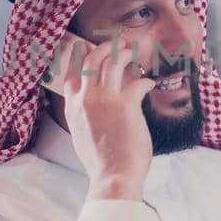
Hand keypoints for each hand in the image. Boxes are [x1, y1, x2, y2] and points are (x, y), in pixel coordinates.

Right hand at [43, 33, 155, 199]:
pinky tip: (149, 82)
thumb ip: (84, 117)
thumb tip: (94, 106)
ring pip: (113, 62)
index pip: (72, 73)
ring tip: (133, 52)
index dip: (80, 58)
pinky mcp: (125, 105)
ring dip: (125, 54)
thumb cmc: (102, 162)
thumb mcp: (82, 136)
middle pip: (91, 60)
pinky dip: (145, 80)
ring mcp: (104, 100)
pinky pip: (137, 82)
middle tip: (117, 43)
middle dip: (105, 47)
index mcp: (72, 108)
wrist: (113, 177)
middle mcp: (85, 99)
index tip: (88, 49)